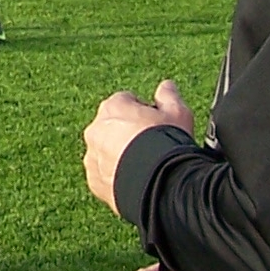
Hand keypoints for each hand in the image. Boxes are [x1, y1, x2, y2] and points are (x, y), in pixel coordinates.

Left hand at [82, 78, 193, 212]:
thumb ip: (169, 96)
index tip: (156, 124)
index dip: (144, 112)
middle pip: (112, 127)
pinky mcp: (94, 181)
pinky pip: (104, 176)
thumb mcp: (177, 114)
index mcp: (112, 107)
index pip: (126, 102)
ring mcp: (92, 157)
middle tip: (150, 146)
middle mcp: (96, 130)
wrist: (160, 184)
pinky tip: (135, 181)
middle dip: (128, 134)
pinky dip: (115, 177)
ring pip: (105, 153)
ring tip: (144, 167)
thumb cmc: (167, 144)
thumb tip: (166, 86)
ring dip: (119, 156)